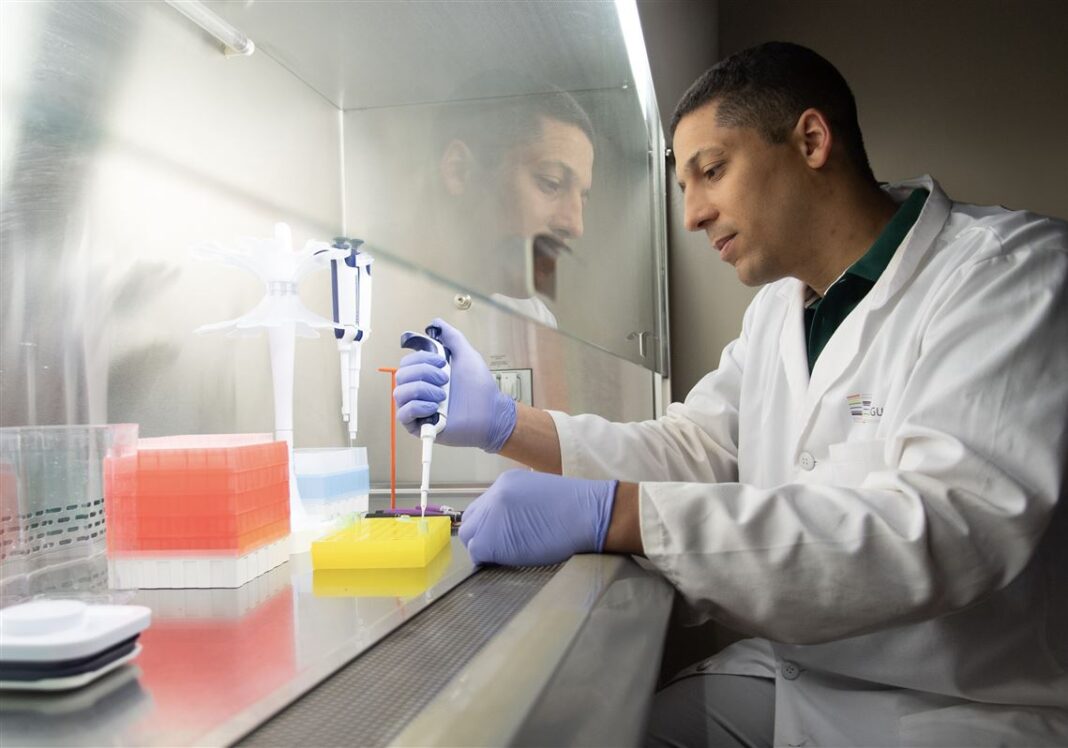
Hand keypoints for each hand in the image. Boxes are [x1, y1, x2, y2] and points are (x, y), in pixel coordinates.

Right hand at [394, 318, 516, 451]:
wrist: (491, 413)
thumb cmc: (480, 389)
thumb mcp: (467, 355)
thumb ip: (452, 337)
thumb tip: (436, 323)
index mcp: (427, 374)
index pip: (407, 362)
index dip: (422, 359)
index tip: (442, 362)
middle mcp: (420, 390)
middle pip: (401, 375)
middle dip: (424, 373)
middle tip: (445, 379)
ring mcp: (418, 408)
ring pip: (400, 393)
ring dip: (423, 390)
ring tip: (442, 396)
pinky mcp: (419, 425)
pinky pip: (403, 414)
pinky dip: (417, 407)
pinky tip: (434, 407)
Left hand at [459, 469, 617, 565]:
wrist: (588, 514)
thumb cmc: (577, 508)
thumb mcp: (540, 494)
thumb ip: (519, 504)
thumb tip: (512, 523)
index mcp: (506, 483)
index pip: (482, 506)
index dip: (489, 523)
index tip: (502, 534)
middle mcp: (493, 495)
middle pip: (471, 520)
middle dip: (481, 535)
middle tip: (501, 548)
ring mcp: (490, 516)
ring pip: (470, 537)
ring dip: (484, 547)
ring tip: (506, 555)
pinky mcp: (491, 539)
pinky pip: (477, 553)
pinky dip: (488, 560)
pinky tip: (507, 561)